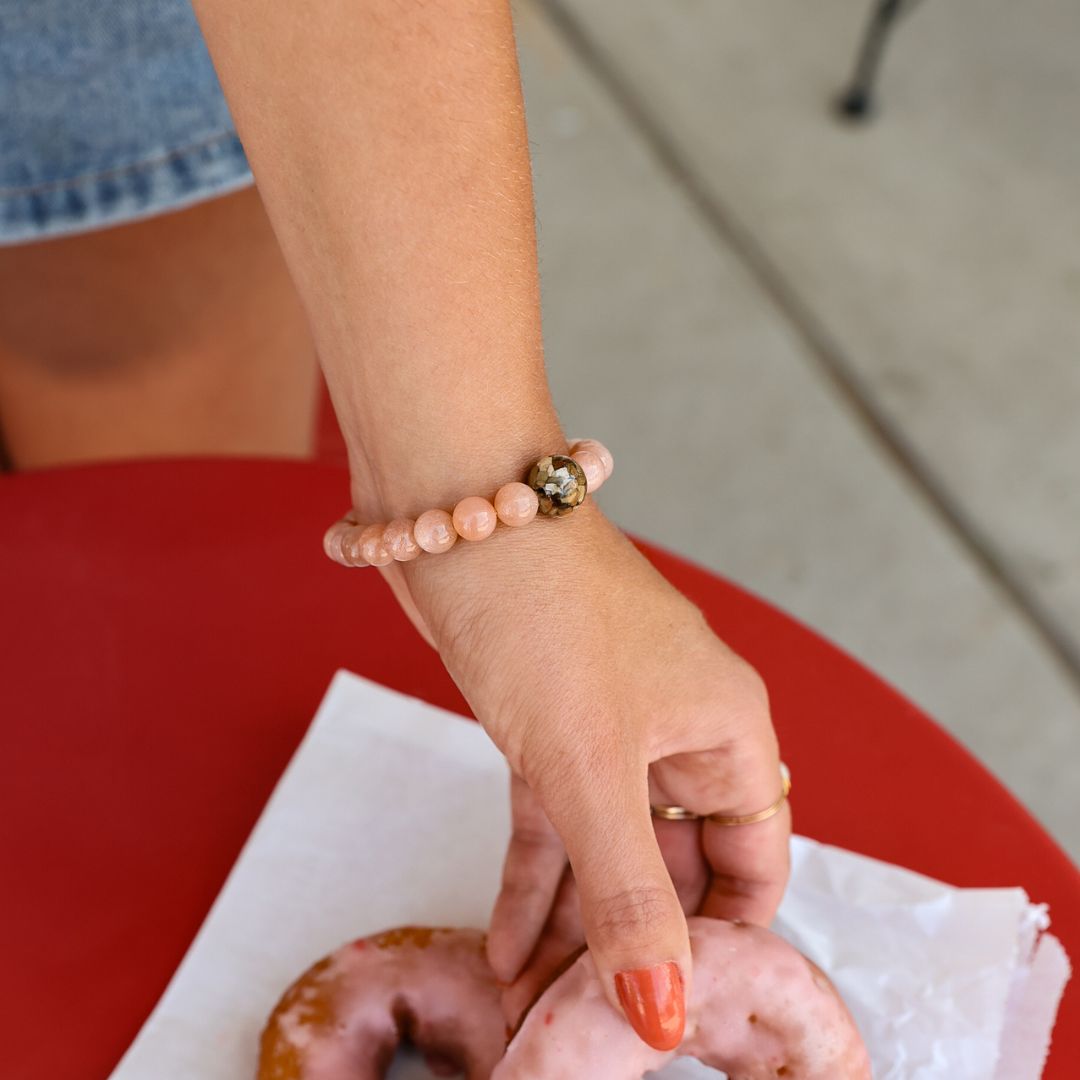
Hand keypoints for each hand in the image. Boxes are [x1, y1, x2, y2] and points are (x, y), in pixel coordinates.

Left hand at [380, 501, 790, 1049]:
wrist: (455, 511)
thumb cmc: (545, 615)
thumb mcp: (590, 766)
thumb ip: (629, 892)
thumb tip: (666, 1012)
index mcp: (727, 729)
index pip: (756, 862)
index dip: (726, 941)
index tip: (683, 1010)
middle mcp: (680, 730)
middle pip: (675, 865)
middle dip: (633, 945)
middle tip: (586, 1025)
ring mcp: (610, 725)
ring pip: (606, 847)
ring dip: (572, 924)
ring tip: (537, 1011)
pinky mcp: (549, 721)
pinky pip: (554, 817)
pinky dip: (533, 878)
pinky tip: (505, 947)